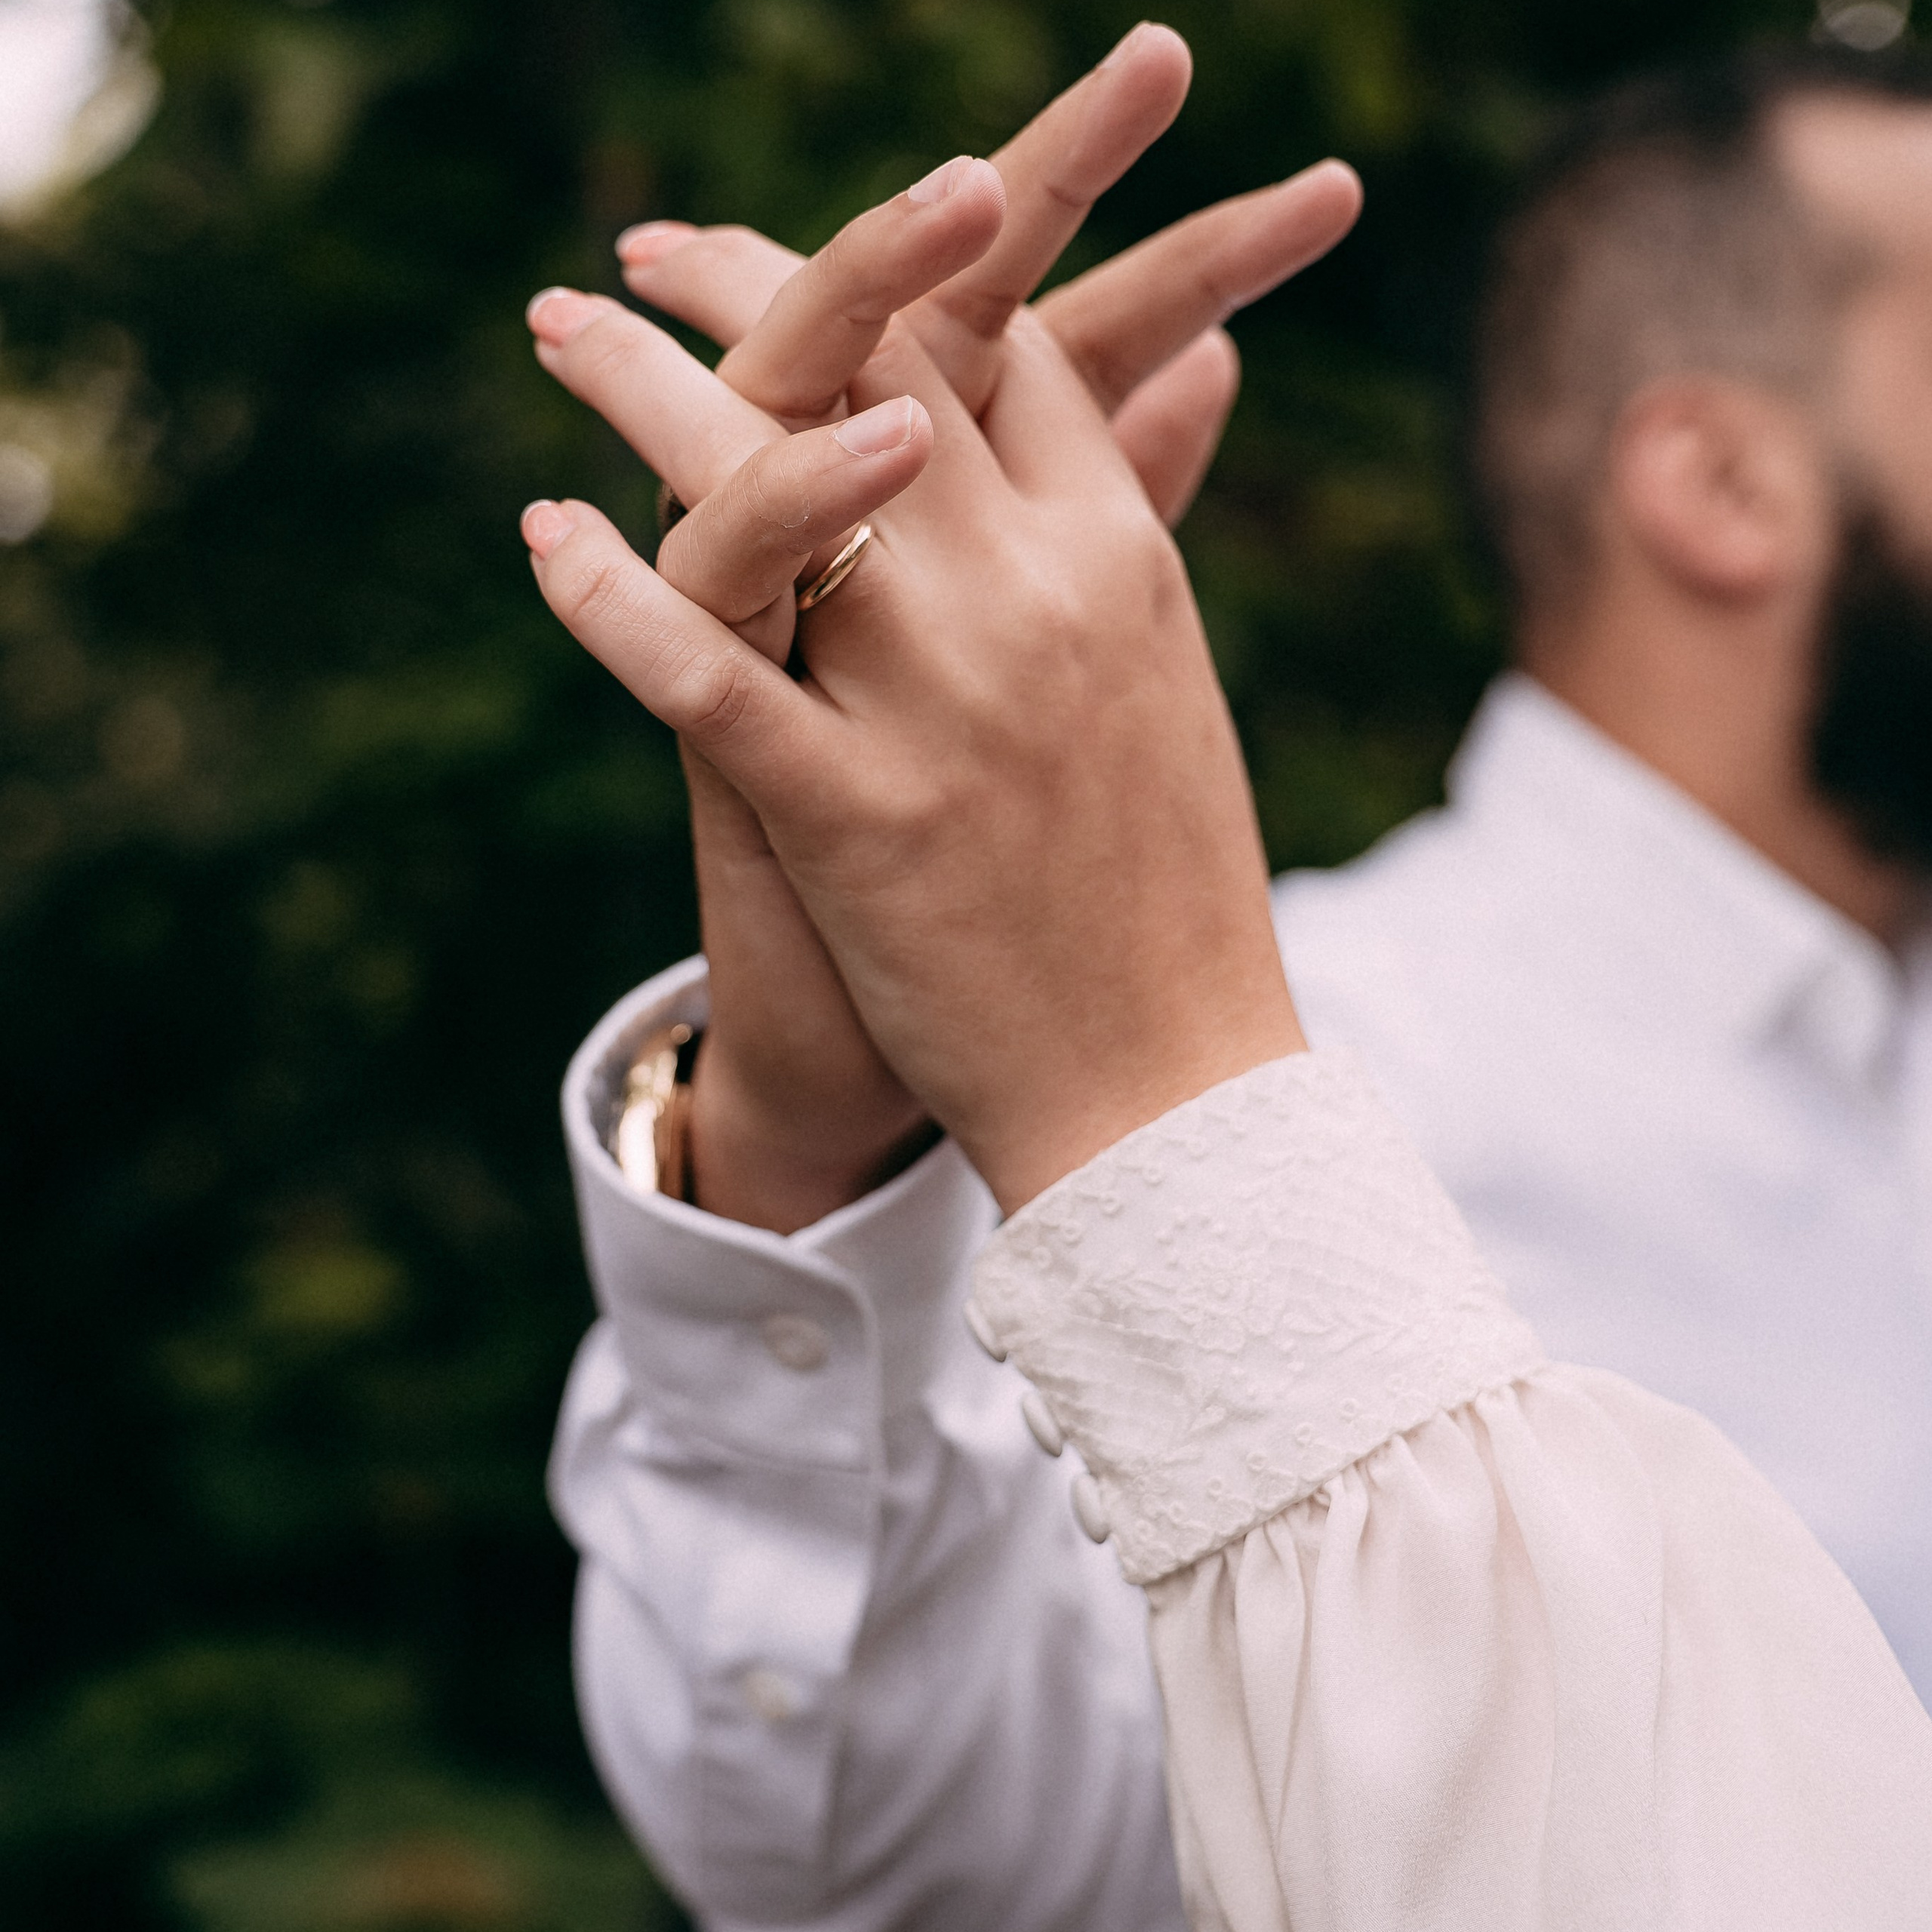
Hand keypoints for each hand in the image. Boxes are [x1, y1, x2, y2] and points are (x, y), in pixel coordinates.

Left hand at [523, 298, 1319, 1211]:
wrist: (1171, 1089)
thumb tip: (1200, 368)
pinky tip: (545, 537)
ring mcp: (945, 705)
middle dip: (746, 284)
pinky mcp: (856, 817)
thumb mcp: (1170, 677)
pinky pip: (707, 673)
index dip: (892, 283)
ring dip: (646, 392)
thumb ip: (1146, 515)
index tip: (801, 267)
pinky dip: (613, 595)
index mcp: (1122, 560)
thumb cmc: (1167, 890)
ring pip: (770, 492)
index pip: (995, 353)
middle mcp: (1037, 600)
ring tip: (558, 329)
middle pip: (874, 374)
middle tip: (644, 252)